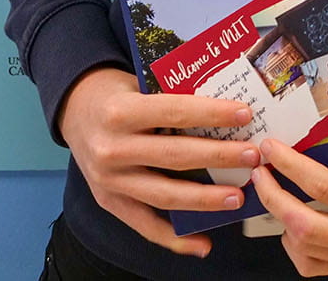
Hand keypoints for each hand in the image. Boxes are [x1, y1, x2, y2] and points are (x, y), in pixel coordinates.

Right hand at [58, 66, 261, 258]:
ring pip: (164, 196)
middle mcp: (111, 148)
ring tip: (237, 197)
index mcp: (120, 111)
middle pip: (174, 156)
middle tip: (252, 156)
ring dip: (205, 199)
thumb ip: (169, 96)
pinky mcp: (109, 202)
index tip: (244, 114)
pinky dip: (175, 239)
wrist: (75, 112)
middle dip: (218, 157)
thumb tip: (224, 107)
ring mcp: (109, 180)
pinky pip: (145, 225)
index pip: (174, 111)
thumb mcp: (136, 84)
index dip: (211, 113)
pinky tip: (204, 244)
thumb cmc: (117, 94)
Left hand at [251, 137, 327, 275]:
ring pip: (303, 247)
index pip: (323, 187)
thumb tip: (315, 114)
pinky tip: (290, 218)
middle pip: (305, 226)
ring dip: (278, 217)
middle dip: (273, 197)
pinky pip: (310, 264)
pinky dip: (292, 242)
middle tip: (259, 171)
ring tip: (271, 189)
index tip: (270, 148)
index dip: (290, 166)